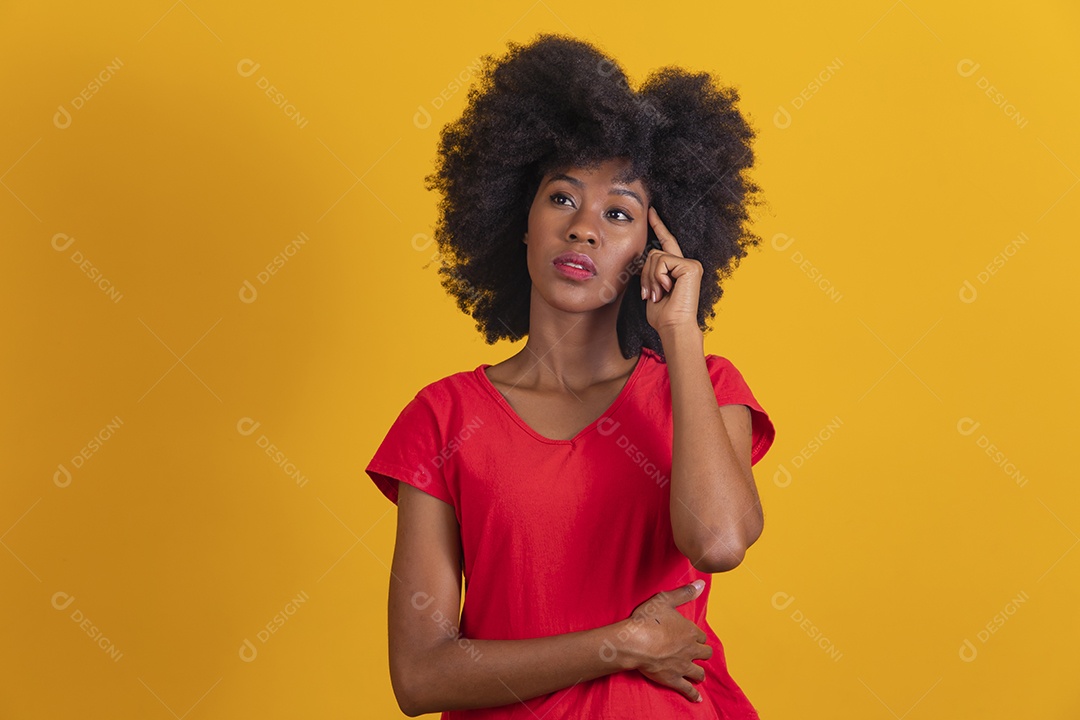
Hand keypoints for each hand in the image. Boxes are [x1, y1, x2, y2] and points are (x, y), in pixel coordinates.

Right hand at [619, 581, 712, 703]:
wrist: (634, 642)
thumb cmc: (647, 620)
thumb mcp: (665, 600)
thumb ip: (684, 593)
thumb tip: (701, 583)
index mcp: (689, 631)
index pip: (700, 635)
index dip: (695, 636)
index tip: (691, 636)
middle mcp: (690, 650)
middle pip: (704, 654)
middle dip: (701, 654)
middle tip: (697, 654)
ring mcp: (682, 666)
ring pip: (699, 672)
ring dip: (699, 673)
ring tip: (698, 675)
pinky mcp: (673, 679)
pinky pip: (687, 689)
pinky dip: (693, 694)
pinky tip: (697, 698)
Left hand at [640, 207, 701, 335]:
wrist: (673, 326)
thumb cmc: (663, 314)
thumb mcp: (652, 289)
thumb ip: (650, 273)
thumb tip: (640, 263)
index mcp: (678, 269)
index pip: (666, 243)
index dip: (659, 226)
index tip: (651, 212)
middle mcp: (687, 264)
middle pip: (653, 252)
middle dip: (645, 274)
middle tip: (651, 294)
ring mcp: (691, 264)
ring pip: (655, 256)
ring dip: (650, 278)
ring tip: (659, 294)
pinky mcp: (691, 267)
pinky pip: (662, 261)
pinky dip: (658, 277)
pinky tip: (667, 289)